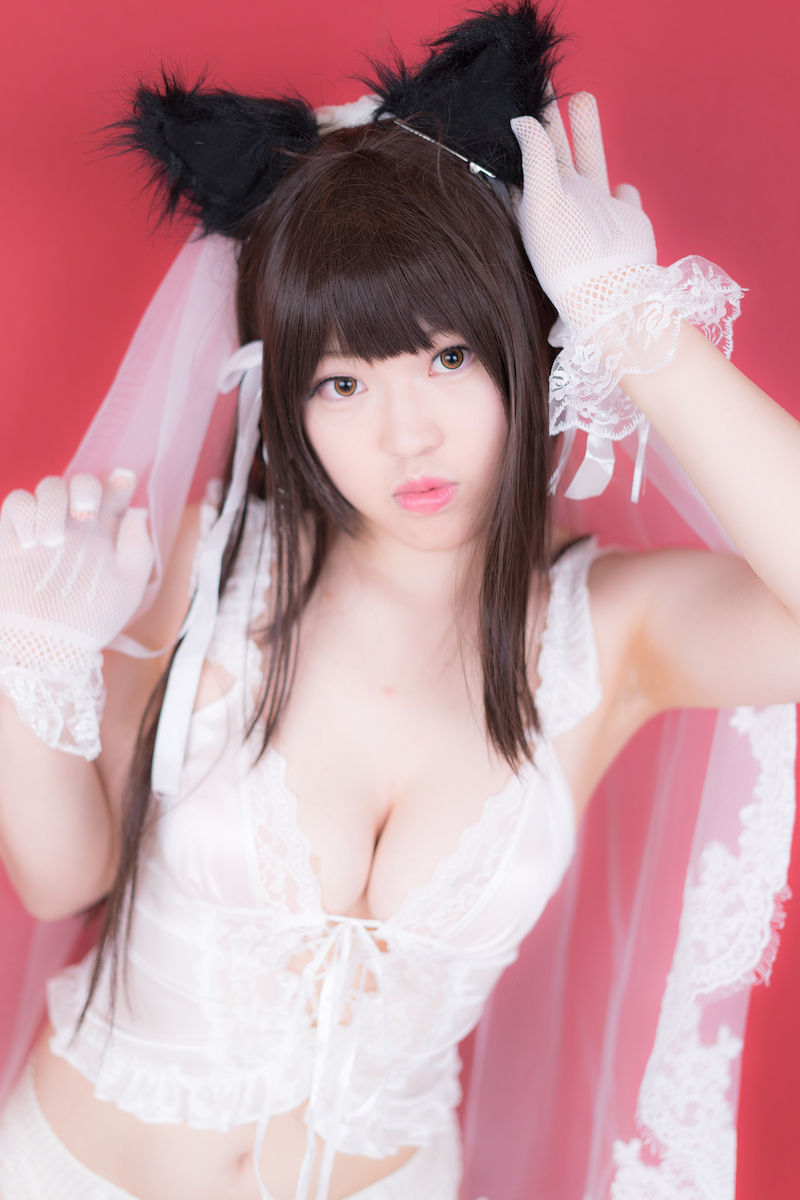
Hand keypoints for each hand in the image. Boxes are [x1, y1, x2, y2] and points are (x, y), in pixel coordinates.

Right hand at [0, 470, 153, 757]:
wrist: (49, 648)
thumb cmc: (92, 621)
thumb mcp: (126, 587)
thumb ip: (137, 548)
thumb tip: (137, 510)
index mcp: (107, 535)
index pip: (115, 496)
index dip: (119, 482)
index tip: (124, 479)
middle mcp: (76, 527)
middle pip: (80, 482)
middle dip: (84, 487)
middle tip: (85, 514)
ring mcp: (45, 528)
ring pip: (47, 486)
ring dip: (52, 503)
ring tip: (52, 542)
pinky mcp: (13, 537)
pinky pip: (16, 502)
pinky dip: (23, 513)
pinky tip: (30, 543)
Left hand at [511, 92, 656, 334]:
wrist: (610, 292)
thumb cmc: (569, 254)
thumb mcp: (543, 202)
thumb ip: (536, 158)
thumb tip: (521, 120)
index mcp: (540, 202)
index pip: (527, 157)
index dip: (524, 128)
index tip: (517, 94)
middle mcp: (566, 205)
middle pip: (557, 152)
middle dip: (552, 118)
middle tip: (544, 80)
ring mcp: (596, 212)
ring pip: (591, 160)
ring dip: (587, 132)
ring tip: (583, 96)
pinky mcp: (626, 221)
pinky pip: (624, 198)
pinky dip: (624, 191)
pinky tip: (621, 186)